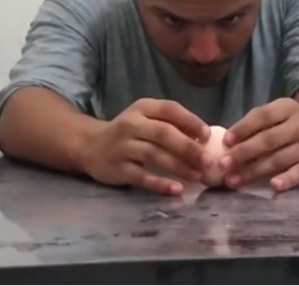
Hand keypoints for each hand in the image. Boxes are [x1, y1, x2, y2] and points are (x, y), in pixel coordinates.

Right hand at [81, 99, 211, 194]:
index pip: (170, 109)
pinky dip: (160, 184)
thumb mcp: (146, 119)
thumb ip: (171, 125)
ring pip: (154, 155)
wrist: (90, 145)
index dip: (191, 121)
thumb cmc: (129, 132)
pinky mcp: (117, 169)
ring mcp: (122, 146)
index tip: (208, 136)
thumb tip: (204, 139)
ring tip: (198, 176)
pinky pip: (142, 177)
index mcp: (143, 108)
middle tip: (208, 161)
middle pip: (164, 134)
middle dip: (189, 147)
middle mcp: (131, 124)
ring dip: (179, 166)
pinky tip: (177, 189)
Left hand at [220, 98, 298, 191]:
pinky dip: (289, 179)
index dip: (243, 128)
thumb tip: (228, 142)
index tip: (225, 142)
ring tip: (233, 181)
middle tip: (223, 165)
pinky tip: (274, 186)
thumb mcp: (282, 113)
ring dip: (254, 171)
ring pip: (280, 159)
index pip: (263, 116)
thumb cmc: (297, 123)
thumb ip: (258, 123)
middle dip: (243, 153)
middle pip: (269, 139)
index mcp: (288, 108)